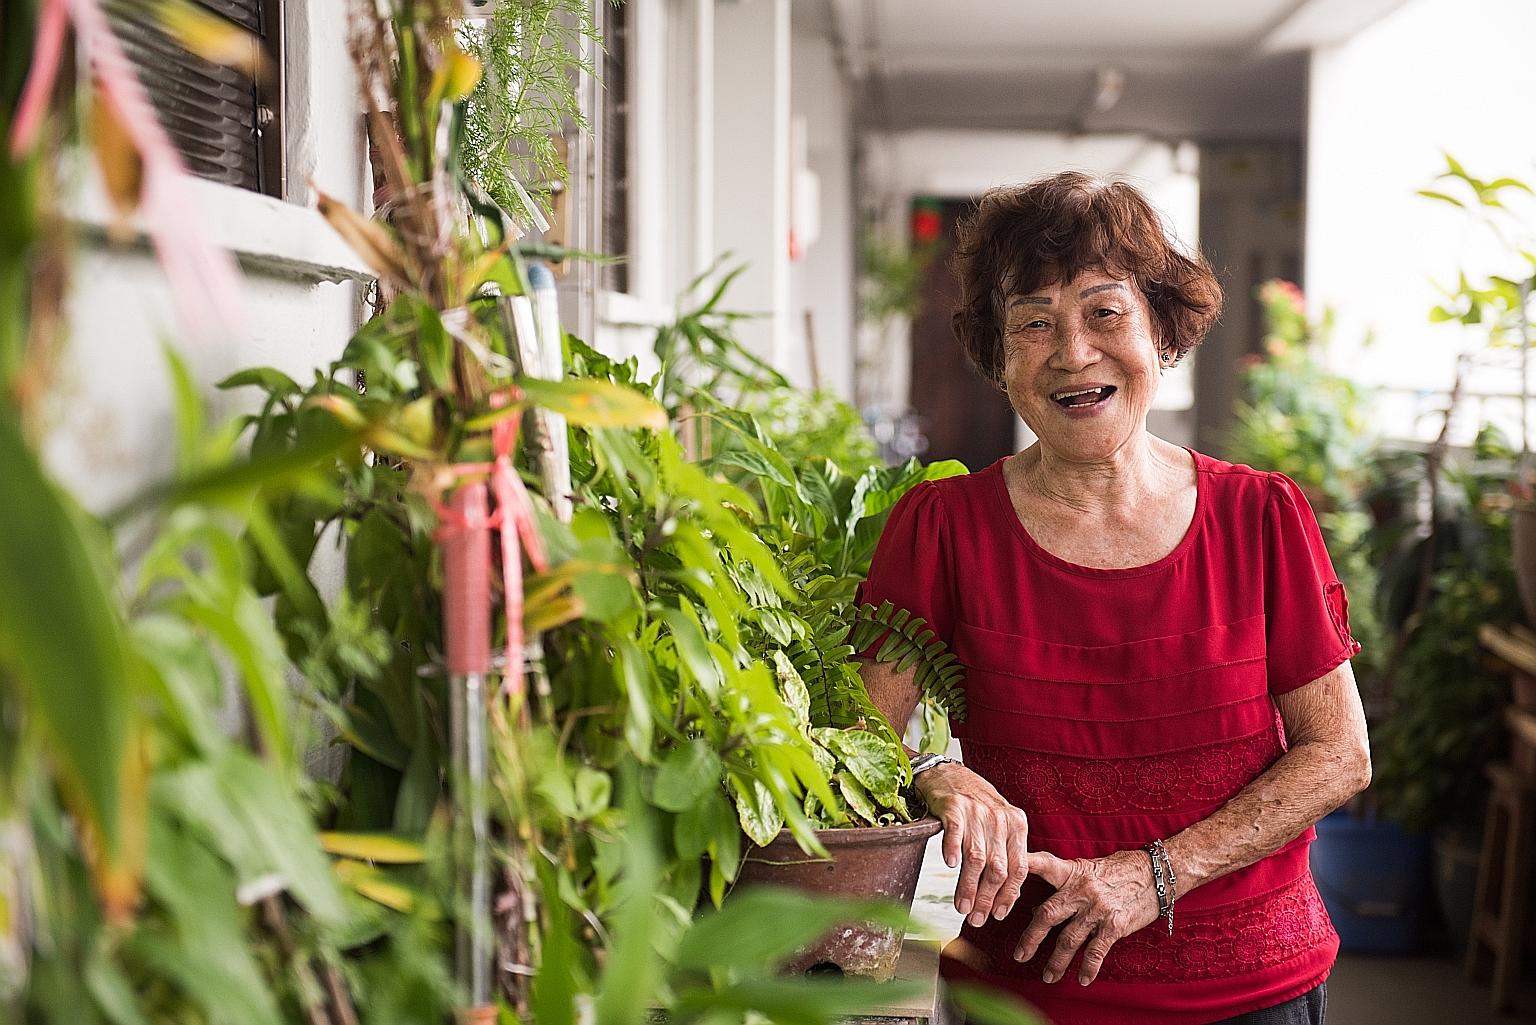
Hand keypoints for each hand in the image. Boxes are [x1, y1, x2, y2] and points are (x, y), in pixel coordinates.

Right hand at [914, 762, 1030, 925]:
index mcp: (1016, 825)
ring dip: (968, 887)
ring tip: (962, 907)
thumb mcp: (999, 824)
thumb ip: (1006, 853)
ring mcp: (976, 812)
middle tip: (976, 918)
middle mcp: (999, 818)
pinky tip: (950, 865)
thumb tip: (1006, 894)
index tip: (999, 915)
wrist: (948, 773)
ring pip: (976, 858)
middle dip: (987, 899)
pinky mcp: (953, 806)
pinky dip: (953, 849)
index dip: (1009, 895)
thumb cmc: (975, 803)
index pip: (1018, 868)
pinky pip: (955, 832)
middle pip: (998, 868)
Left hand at [1013, 850, 1160, 985]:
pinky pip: (1096, 950)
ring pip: (1069, 939)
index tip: (997, 881)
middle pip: (1047, 915)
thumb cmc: (1121, 869)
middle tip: (1019, 955)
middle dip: (1031, 938)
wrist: (1158, 872)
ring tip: (1048, 976)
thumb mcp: (1089, 868)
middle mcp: (1081, 890)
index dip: (1020, 869)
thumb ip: (1065, 883)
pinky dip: (1088, 966)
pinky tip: (1082, 978)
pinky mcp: (1115, 924)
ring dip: (1057, 961)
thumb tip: (1039, 906)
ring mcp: (1097, 908)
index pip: (1040, 865)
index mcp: (1071, 871)